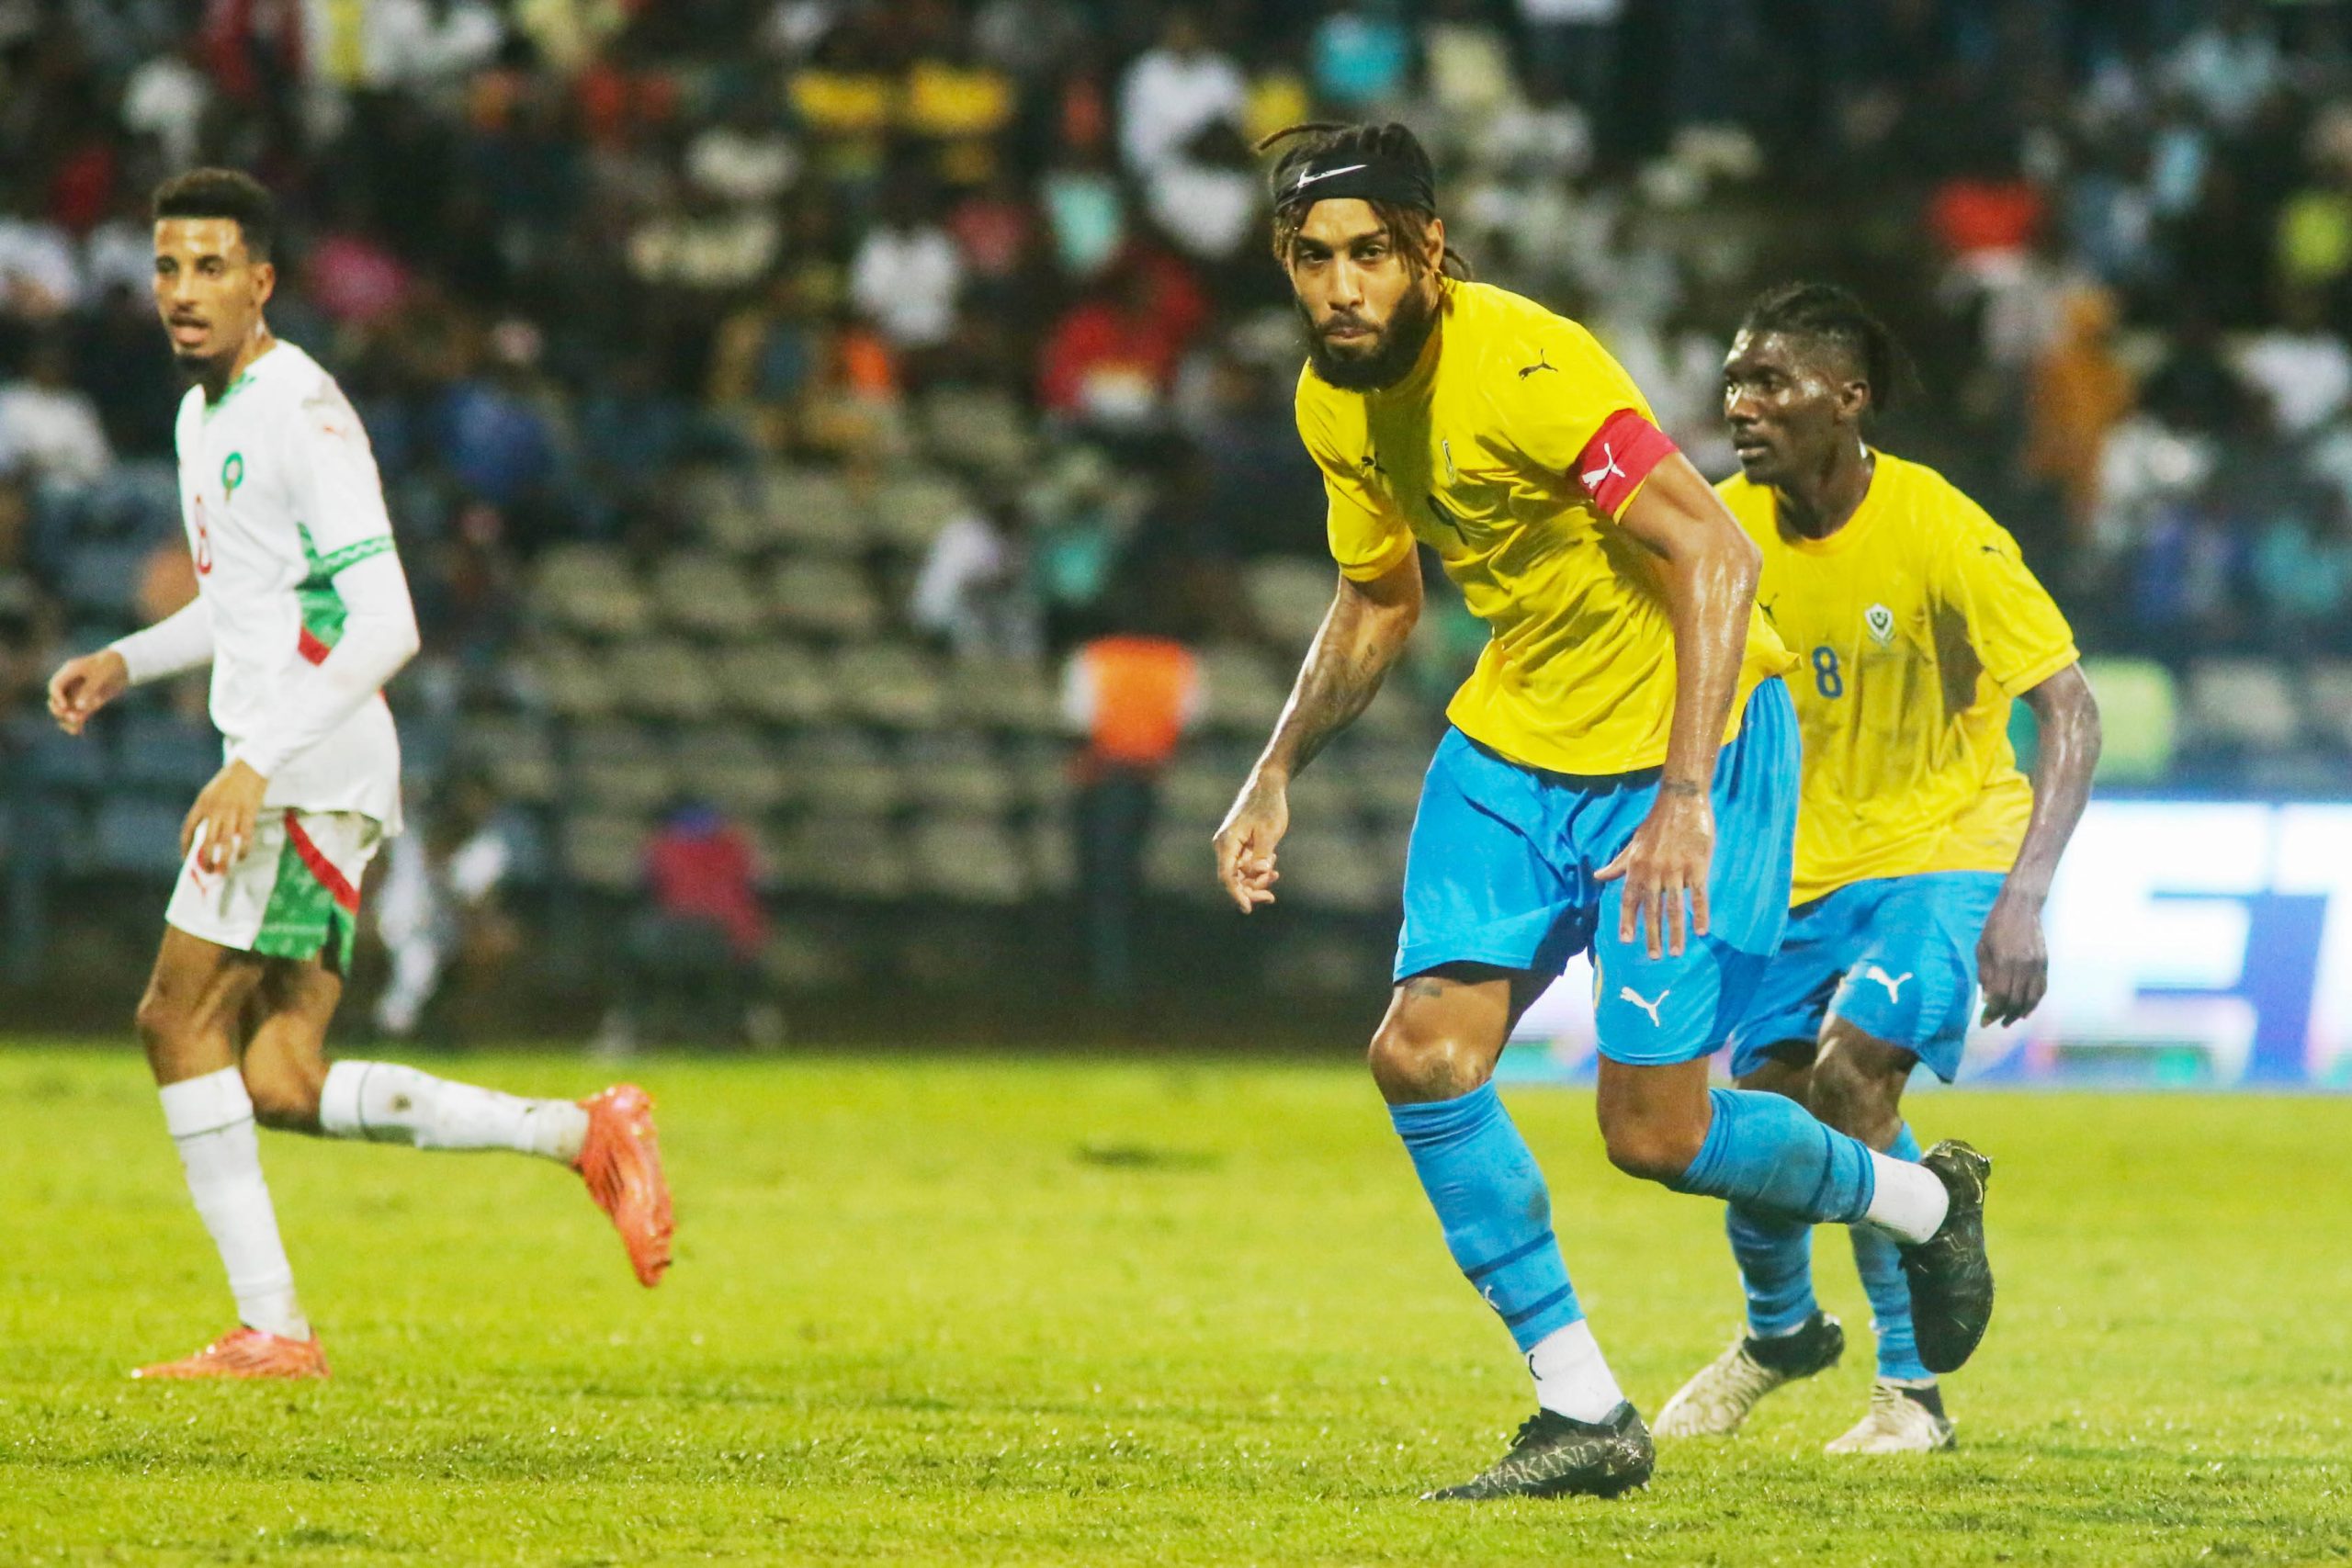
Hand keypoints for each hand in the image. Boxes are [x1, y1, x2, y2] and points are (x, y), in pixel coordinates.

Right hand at [46, 649, 128, 735]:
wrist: (125, 664)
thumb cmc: (110, 665)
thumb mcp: (100, 676)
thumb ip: (89, 690)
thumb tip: (78, 707)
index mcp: (70, 672)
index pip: (55, 686)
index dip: (57, 697)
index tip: (64, 707)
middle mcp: (71, 684)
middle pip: (57, 700)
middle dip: (60, 710)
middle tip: (70, 717)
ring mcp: (79, 693)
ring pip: (68, 709)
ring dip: (68, 719)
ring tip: (74, 729)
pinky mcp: (89, 702)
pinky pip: (80, 713)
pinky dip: (78, 722)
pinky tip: (78, 732)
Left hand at [182, 760, 268, 874]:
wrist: (251, 764)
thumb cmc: (232, 778)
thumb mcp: (212, 792)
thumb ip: (208, 811)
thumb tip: (208, 833)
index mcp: (202, 804)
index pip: (189, 829)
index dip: (186, 846)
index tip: (187, 859)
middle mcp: (214, 810)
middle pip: (206, 840)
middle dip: (205, 859)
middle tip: (208, 871)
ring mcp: (232, 812)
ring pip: (225, 842)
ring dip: (223, 859)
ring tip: (223, 871)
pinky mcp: (249, 812)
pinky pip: (245, 836)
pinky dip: (243, 849)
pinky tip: (242, 857)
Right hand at [1212, 771, 1288, 913]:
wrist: (1267, 786)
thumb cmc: (1268, 806)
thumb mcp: (1269, 831)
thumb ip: (1263, 854)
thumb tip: (1259, 873)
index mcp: (1227, 842)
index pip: (1227, 876)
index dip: (1236, 895)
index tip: (1248, 909)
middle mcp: (1225, 847)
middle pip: (1233, 880)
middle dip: (1251, 890)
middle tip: (1271, 896)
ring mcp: (1232, 848)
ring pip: (1240, 876)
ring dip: (1257, 881)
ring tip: (1275, 874)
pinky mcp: (1240, 847)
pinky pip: (1246, 867)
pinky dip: (1258, 872)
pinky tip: (1272, 867)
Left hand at [1598, 784, 1713, 958]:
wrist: (1681, 800)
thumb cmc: (1656, 824)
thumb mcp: (1633, 844)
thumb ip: (1618, 864)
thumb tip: (1598, 876)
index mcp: (1637, 867)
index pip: (1630, 898)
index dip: (1628, 919)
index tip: (1626, 940)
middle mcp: (1654, 871)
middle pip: (1652, 908)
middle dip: (1652, 934)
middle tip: (1654, 957)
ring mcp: (1676, 869)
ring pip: (1675, 906)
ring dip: (1675, 931)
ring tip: (1676, 952)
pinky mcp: (1698, 865)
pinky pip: (1698, 894)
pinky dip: (1700, 912)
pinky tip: (1701, 930)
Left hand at [1976, 887, 2047, 1026]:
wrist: (2021, 907)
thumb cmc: (1995, 927)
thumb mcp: (1982, 948)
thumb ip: (1985, 974)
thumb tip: (1987, 999)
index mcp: (2003, 961)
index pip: (1999, 996)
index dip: (1991, 1012)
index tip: (1984, 1022)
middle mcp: (2022, 966)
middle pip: (2015, 1001)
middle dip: (2004, 1016)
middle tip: (1994, 1023)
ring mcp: (2037, 965)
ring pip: (2031, 999)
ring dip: (2020, 1013)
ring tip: (2009, 1021)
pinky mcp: (2045, 963)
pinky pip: (2042, 989)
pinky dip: (2034, 1003)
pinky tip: (2026, 1011)